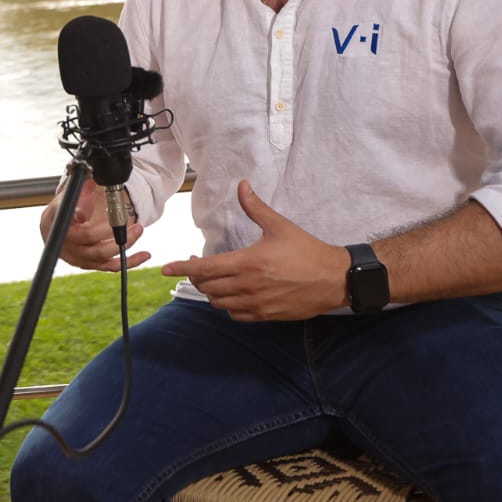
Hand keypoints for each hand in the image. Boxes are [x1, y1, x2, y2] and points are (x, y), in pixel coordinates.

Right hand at [40, 175, 151, 272]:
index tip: (86, 214)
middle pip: (90, 242)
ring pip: (103, 256)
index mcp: (57, 228)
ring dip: (124, 244)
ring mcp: (80, 258)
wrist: (57, 229)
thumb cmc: (63, 211)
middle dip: (110, 230)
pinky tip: (144, 255)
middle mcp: (67, 247)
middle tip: (125, 217)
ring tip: (138, 229)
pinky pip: (112, 266)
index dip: (77, 218)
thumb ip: (79, 194)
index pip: (68, 224)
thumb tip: (91, 183)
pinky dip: (130, 261)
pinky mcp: (93, 264)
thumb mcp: (66, 199)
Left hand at [162, 180, 347, 320]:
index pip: (205, 268)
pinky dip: (227, 306)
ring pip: (219, 303)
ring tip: (213, 279)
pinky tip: (231, 295)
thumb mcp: (279, 226)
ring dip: (211, 292)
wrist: (334, 279)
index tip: (166, 268)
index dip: (183, 267)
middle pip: (207, 287)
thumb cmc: (307, 251)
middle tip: (196, 266)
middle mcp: (248, 286)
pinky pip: (236, 315)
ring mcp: (257, 304)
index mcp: (247, 263)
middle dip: (196, 277)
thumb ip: (255, 207)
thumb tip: (242, 186)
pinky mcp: (266, 315)